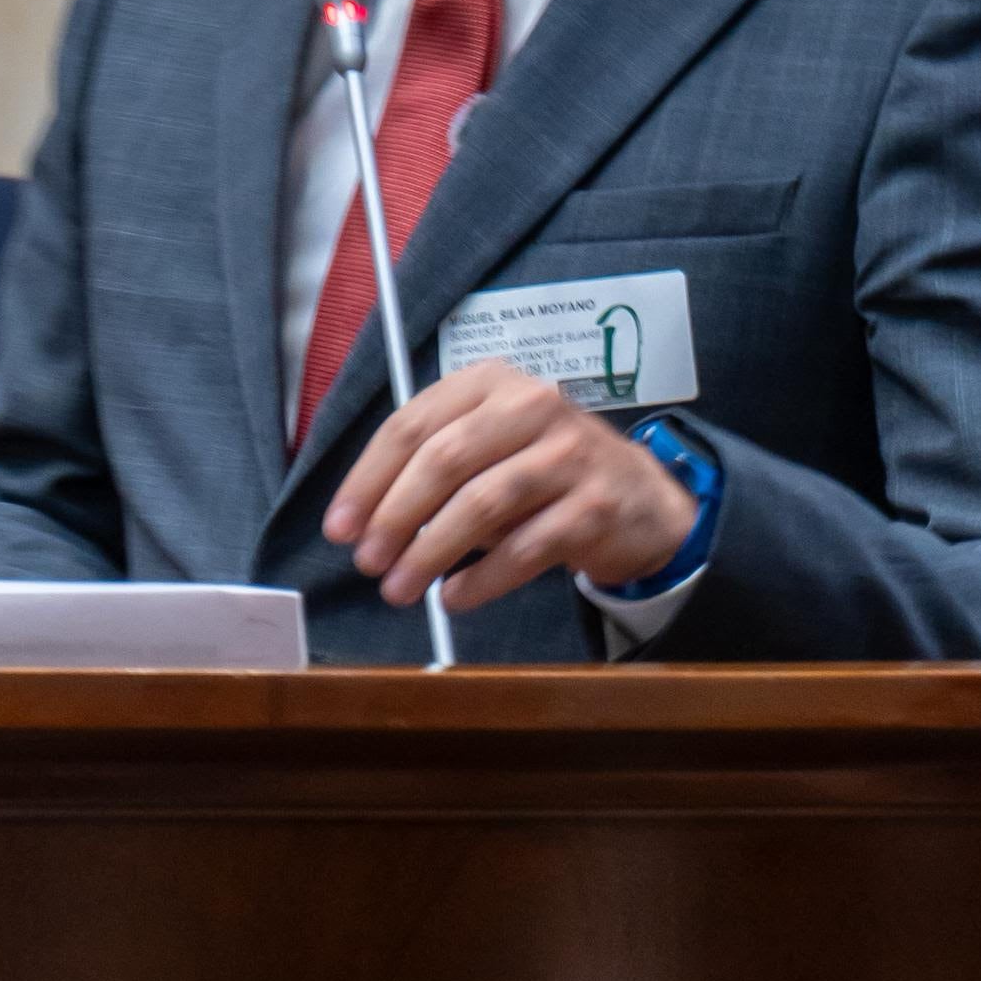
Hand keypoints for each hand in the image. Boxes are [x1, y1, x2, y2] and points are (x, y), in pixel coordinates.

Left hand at [324, 364, 699, 616]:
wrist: (641, 499)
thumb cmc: (545, 471)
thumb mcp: (490, 445)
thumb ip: (434, 466)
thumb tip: (363, 520)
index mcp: (491, 383)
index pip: (413, 425)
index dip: (368, 480)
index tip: (340, 526)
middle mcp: (533, 406)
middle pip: (444, 460)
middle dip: (394, 517)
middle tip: (368, 562)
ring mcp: (568, 455)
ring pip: (482, 504)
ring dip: (430, 553)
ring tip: (401, 588)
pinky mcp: (594, 506)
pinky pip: (525, 548)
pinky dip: (482, 578)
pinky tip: (455, 597)